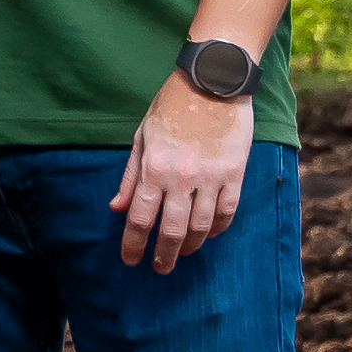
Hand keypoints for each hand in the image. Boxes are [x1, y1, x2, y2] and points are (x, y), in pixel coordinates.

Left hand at [110, 74, 253, 272]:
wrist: (212, 82)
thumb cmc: (171, 106)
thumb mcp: (142, 137)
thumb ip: (131, 176)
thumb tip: (117, 208)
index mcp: (154, 168)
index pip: (141, 218)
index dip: (134, 244)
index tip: (130, 261)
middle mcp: (182, 178)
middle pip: (171, 230)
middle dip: (163, 255)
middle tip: (159, 269)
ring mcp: (211, 177)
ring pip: (202, 227)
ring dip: (191, 246)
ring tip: (183, 254)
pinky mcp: (234, 173)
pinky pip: (227, 211)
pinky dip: (218, 228)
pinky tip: (210, 234)